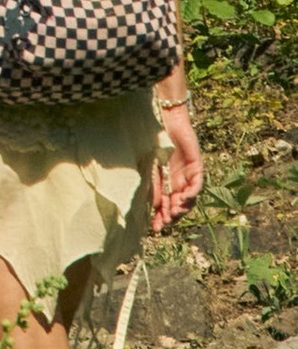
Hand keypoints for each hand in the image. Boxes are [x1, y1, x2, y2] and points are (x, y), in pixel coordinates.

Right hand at [152, 102, 203, 233]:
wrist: (164, 120)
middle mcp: (179, 181)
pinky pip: (197, 186)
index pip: (166, 204)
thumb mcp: (151, 167)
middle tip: (164, 223)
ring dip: (182, 208)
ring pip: (190, 199)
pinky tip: (182, 199)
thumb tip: (155, 207)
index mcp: (167, 181)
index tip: (155, 228)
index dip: (161, 216)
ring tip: (173, 212)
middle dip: (172, 216)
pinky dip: (191, 194)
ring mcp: (189, 175)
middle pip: (179, 205)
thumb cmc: (154, 140)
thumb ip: (155, 186)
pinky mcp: (197, 168)